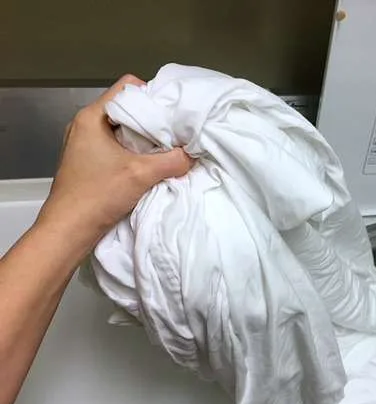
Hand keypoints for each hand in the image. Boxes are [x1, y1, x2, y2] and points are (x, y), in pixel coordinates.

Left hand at [36, 74, 192, 252]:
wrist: (68, 231)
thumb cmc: (97, 195)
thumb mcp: (142, 174)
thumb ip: (173, 161)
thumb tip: (194, 154)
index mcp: (92, 117)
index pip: (128, 87)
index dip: (154, 95)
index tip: (174, 112)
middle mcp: (86, 125)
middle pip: (128, 109)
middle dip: (154, 119)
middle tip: (177, 132)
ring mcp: (86, 144)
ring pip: (125, 130)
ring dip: (146, 139)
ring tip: (167, 150)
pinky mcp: (90, 162)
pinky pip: (119, 147)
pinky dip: (137, 153)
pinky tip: (152, 166)